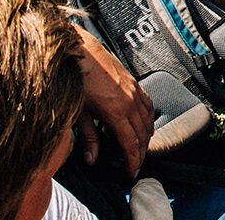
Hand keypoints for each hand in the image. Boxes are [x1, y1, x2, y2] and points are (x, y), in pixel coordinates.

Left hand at [72, 27, 154, 173]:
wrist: (79, 52)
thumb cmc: (75, 79)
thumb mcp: (79, 113)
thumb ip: (88, 138)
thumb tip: (92, 158)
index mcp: (116, 111)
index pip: (130, 143)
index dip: (132, 161)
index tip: (131, 172)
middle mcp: (129, 101)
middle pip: (142, 134)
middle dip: (140, 153)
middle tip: (135, 166)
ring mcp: (133, 90)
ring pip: (148, 120)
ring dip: (146, 137)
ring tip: (140, 149)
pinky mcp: (133, 82)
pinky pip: (148, 104)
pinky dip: (148, 118)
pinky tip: (144, 123)